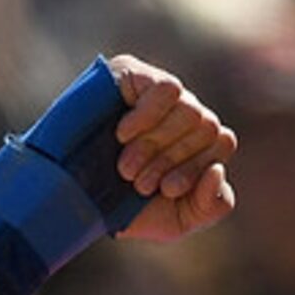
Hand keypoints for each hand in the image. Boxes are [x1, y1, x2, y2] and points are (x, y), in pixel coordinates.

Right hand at [105, 55, 235, 242]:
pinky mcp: (135, 74)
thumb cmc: (126, 209)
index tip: (163, 190)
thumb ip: (213, 205)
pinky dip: (148, 117)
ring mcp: (159, 91)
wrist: (72, 199)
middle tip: (137, 182)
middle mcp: (183, 111)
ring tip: (125, 166)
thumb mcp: (178, 220)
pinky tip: (123, 134)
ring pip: (189, 109)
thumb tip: (219, 168)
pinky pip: (167, 90)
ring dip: (155, 146)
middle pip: (206, 125)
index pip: (222, 141)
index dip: (194, 168)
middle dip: (170, 160)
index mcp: (197, 140)